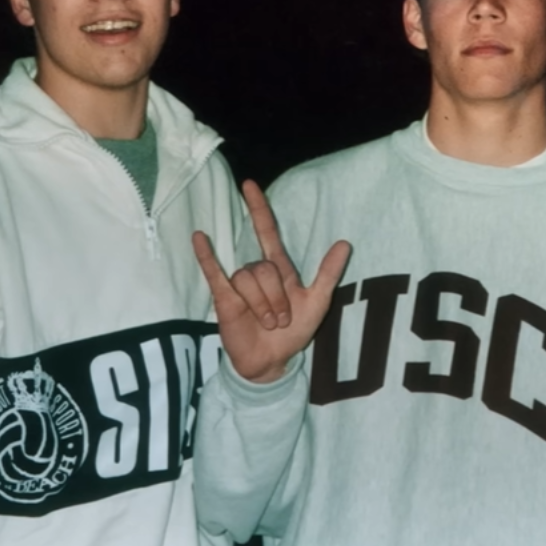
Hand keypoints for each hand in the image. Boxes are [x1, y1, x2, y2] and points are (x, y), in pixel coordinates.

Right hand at [193, 179, 350, 382]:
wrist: (273, 361)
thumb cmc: (294, 331)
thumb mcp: (318, 302)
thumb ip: (329, 273)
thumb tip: (345, 242)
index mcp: (280, 269)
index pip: (266, 231)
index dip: (259, 208)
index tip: (249, 184)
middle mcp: (257, 272)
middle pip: (264, 267)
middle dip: (276, 297)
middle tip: (281, 320)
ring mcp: (239, 285)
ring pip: (247, 279)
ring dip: (262, 305)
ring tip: (267, 323)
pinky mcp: (224, 299)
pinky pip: (214, 273)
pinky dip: (207, 256)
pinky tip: (199, 238)